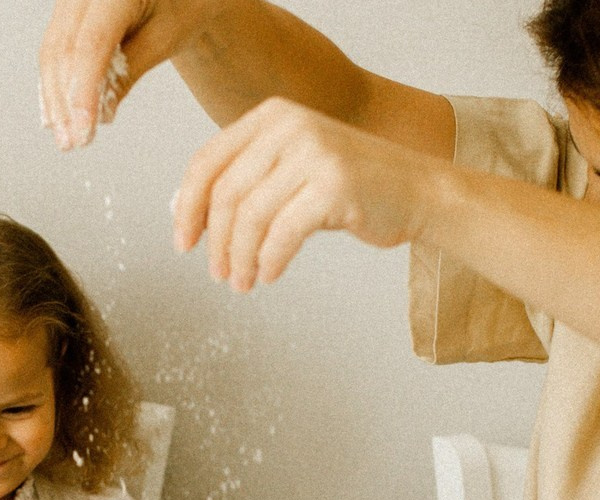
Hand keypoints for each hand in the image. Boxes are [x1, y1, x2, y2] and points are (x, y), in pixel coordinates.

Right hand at [39, 0, 209, 148]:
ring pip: (53, 50)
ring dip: (56, 98)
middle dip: (65, 103)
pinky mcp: (69, 10)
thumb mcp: (166, 37)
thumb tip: (101, 114)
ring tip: (66, 137)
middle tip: (71, 143)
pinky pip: (55, 47)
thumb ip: (129, 71)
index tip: (84, 131)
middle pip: (64, 49)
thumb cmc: (184, 0)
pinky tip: (59, 113)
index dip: (83, 93)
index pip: (91, 45)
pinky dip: (56, 83)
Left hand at [173, 96, 437, 289]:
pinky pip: (283, 233)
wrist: (418, 191)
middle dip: (215, 242)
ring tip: (242, 283)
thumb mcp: (290, 171)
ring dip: (240, 258)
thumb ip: (244, 181)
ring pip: (251, 216)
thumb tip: (182, 208)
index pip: (208, 162)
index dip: (188, 208)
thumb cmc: (350, 188)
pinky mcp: (334, 184)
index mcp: (271, 117)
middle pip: (226, 193)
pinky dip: (269, 260)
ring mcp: (314, 152)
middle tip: (217, 274)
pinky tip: (269, 275)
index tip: (183, 244)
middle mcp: (290, 125)